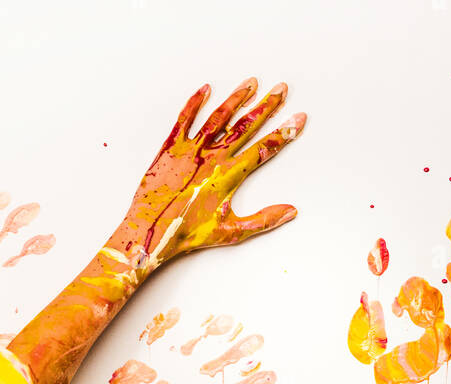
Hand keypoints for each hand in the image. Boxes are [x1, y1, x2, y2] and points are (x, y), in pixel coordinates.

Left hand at [126, 79, 305, 265]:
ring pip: (219, 117)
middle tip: (281, 89)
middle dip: (266, 106)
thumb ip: (263, 220)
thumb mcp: (231, 232)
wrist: (152, 229)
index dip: (283, 134)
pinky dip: (195, 103)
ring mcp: (192, 148)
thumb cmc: (189, 233)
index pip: (263, 149)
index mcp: (228, 175)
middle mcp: (212, 156)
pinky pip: (185, 119)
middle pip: (245, 125)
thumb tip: (290, 211)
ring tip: (251, 83)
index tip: (297, 119)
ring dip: (237, 98)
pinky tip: (206, 89)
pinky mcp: (172, 147)